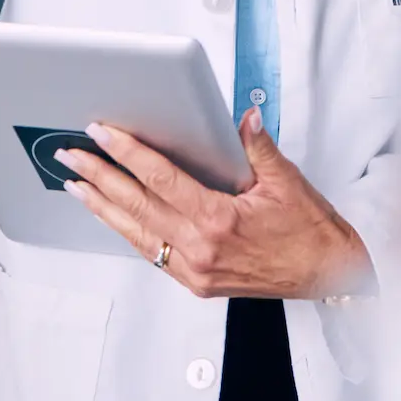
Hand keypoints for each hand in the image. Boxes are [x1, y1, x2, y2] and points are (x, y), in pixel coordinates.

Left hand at [60, 109, 373, 299]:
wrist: (329, 275)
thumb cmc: (310, 233)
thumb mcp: (287, 181)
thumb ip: (257, 146)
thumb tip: (242, 118)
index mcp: (218, 220)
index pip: (160, 179)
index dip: (127, 153)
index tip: (103, 133)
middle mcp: (200, 250)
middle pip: (137, 206)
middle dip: (99, 177)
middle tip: (71, 156)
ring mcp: (195, 270)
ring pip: (136, 234)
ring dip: (103, 207)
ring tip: (76, 185)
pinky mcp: (196, 282)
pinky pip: (152, 253)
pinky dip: (128, 231)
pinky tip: (112, 216)